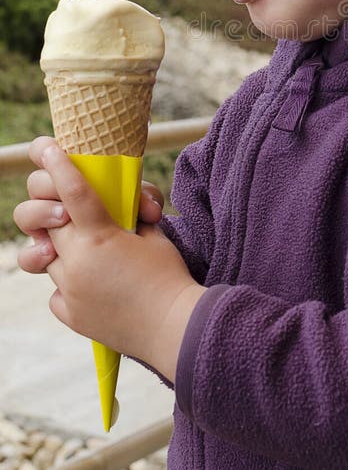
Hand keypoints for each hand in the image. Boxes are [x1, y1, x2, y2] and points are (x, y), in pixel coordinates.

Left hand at [26, 142, 203, 381]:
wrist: (175, 329)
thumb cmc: (170, 277)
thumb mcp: (154, 235)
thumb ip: (129, 218)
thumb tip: (119, 210)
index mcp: (100, 237)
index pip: (74, 192)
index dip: (58, 166)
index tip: (45, 146)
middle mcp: (77, 263)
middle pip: (48, 222)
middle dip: (52, 210)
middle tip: (65, 209)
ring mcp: (70, 290)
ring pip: (48, 257)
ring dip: (64, 249)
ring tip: (92, 253)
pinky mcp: (70, 314)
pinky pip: (57, 290)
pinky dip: (70, 282)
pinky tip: (96, 285)